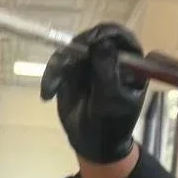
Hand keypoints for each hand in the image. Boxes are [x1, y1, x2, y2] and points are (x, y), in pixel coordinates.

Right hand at [40, 23, 147, 163]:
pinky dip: (51, 75)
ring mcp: (90, 62)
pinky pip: (58, 62)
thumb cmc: (111, 124)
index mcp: (130, 62)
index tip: (91, 41)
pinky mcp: (72, 69)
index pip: (121, 37)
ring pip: (71, 49)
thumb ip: (107, 72)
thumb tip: (103, 42)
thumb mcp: (111, 100)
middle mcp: (110, 57)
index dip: (106, 34)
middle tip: (65, 62)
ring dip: (59, 65)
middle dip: (77, 48)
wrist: (92, 143)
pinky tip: (47, 93)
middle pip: (93, 37)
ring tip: (53, 87)